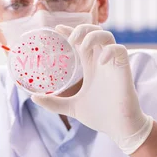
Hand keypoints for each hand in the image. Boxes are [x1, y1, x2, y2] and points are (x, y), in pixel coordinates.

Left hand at [32, 24, 152, 154]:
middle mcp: (101, 61)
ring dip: (94, 36)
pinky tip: (101, 61)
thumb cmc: (99, 116)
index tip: (57, 28)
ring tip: (83, 46)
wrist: (118, 128)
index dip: (71, 31)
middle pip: (95, 32)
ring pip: (107, 36)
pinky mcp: (123, 70)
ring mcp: (113, 64)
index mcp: (91, 66)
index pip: (81, 41)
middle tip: (71, 38)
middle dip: (83, 29)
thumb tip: (33, 98)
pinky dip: (110, 50)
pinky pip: (120, 50)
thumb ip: (53, 102)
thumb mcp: (71, 107)